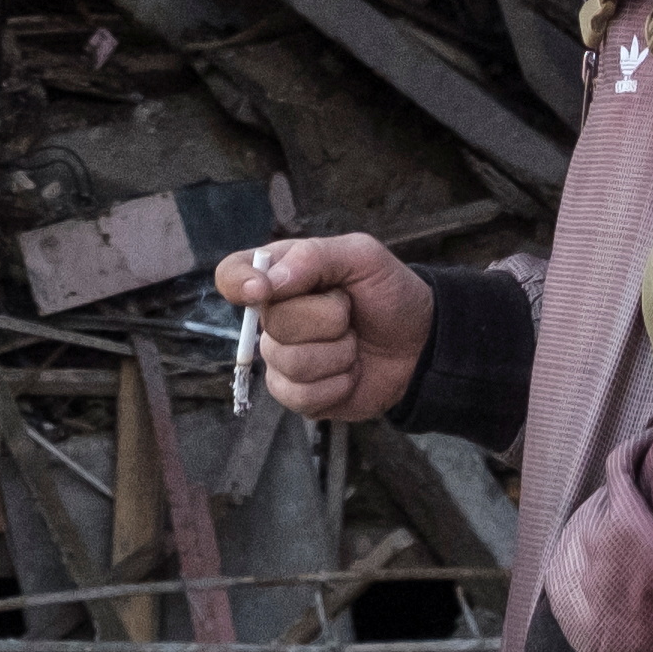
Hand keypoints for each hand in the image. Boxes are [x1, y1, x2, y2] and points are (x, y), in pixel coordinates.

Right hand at [215, 233, 430, 422]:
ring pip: (288, 362)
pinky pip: (300, 396)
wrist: (421, 343)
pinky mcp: (297, 395)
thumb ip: (313, 257)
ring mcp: (282, 358)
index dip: (238, 283)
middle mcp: (274, 316)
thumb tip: (269, 283)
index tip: (263, 290)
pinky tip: (351, 373)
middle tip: (349, 313)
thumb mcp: (361, 256)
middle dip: (326, 319)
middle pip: (272, 324)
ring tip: (354, 344)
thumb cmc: (389, 293)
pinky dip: (337, 384)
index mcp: (281, 274)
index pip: (231, 274)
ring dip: (338, 353)